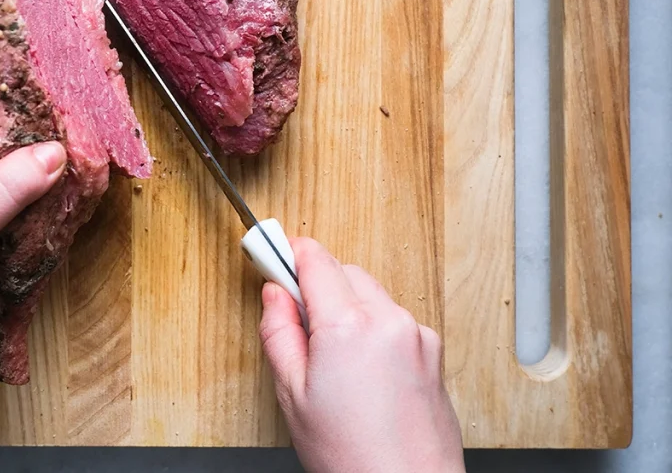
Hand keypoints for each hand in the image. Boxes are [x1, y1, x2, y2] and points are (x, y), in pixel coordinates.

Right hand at [259, 238, 464, 472]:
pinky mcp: (433, 350)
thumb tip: (275, 294)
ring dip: (347, 305)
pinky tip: (362, 368)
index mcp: (348, 327)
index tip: (272, 252)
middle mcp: (388, 320)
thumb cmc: (352, 456)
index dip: (288, 252)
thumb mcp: (293, 394)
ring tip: (332, 356)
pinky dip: (374, 326)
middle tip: (296, 316)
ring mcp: (416, 334)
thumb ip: (279, 332)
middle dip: (318, 284)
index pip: (315, 259)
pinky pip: (394, 318)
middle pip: (344, 271)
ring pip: (371, 293)